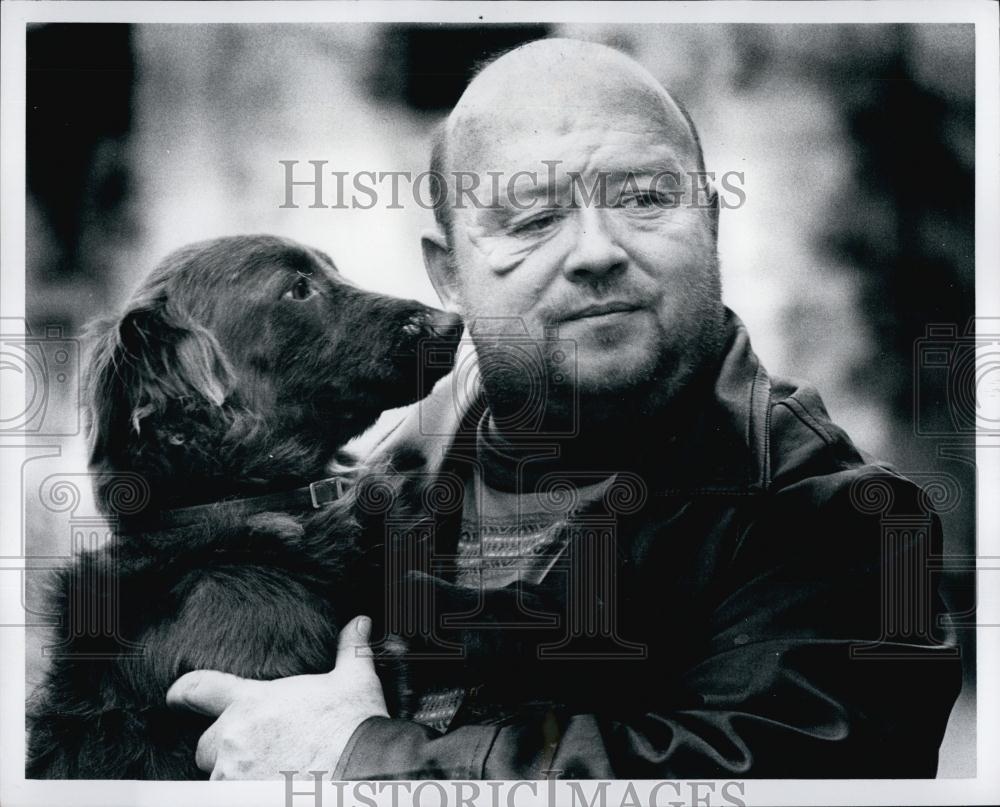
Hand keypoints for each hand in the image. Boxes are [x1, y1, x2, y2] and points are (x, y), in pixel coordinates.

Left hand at [165, 615, 387, 779]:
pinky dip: (245, 794)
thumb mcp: (356, 680)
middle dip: (224, 748)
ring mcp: (234, 775)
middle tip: (258, 751)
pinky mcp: (241, 799)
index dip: (183, 691)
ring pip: (218, 778)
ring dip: (237, 777)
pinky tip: (274, 789)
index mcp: (253, 702)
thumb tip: (360, 623)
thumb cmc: (355, 725)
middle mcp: (235, 738)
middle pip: (206, 745)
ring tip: (270, 775)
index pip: (199, 688)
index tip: (176, 696)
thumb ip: (351, 650)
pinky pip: (229, 797)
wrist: (363, 770)